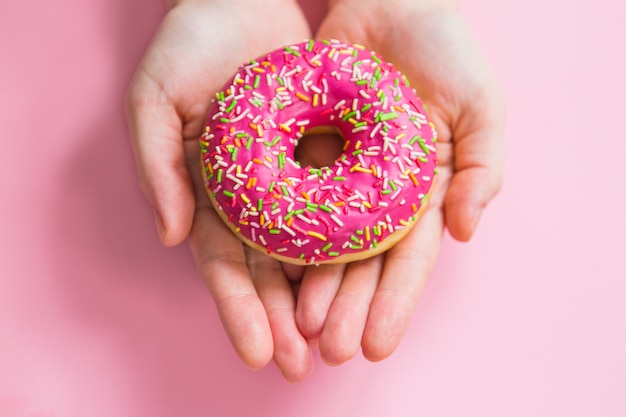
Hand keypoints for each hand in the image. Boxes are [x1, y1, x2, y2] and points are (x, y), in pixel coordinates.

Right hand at [126, 0, 315, 381]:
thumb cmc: (189, 44)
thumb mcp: (154, 99)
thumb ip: (158, 166)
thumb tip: (172, 236)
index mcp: (210, 193)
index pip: (223, 263)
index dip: (237, 308)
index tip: (255, 351)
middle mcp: (253, 196)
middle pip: (269, 269)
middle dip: (283, 319)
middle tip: (300, 365)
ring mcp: (291, 180)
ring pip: (310, 250)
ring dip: (322, 298)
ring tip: (337, 342)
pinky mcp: (327, 156)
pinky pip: (342, 203)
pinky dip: (352, 244)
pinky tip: (365, 283)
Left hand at [290, 0, 504, 363]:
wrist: (391, 3)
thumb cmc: (446, 52)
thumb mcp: (481, 106)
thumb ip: (483, 168)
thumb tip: (466, 232)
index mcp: (422, 193)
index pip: (408, 259)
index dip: (394, 303)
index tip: (378, 344)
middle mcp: (379, 194)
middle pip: (362, 263)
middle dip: (349, 308)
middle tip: (332, 350)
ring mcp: (340, 177)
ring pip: (324, 242)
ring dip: (314, 285)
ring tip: (302, 326)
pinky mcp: (305, 153)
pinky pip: (292, 199)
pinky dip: (283, 236)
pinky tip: (273, 271)